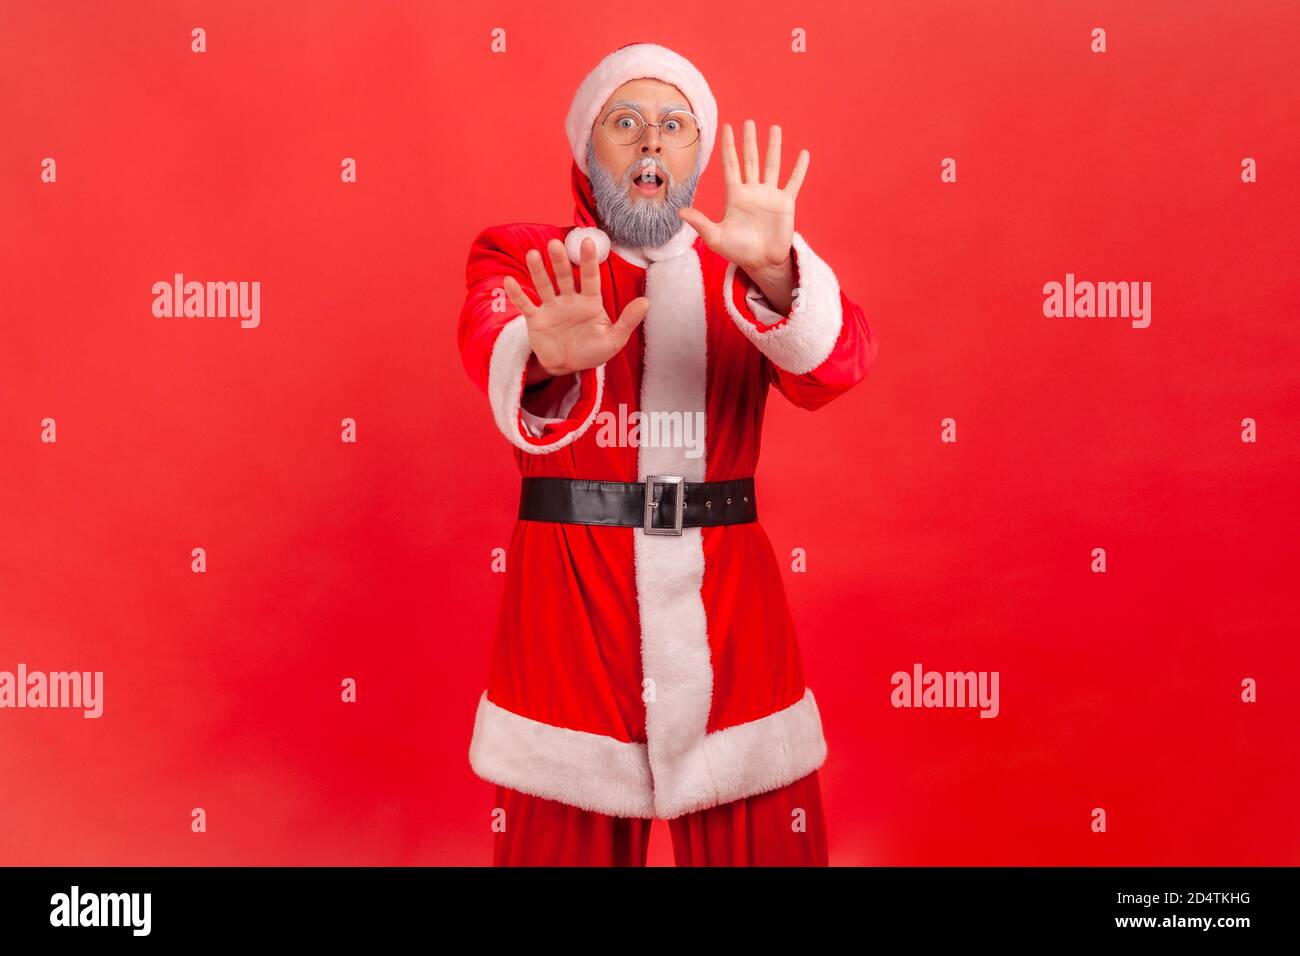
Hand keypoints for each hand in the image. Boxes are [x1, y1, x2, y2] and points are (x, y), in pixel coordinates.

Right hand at [502, 237, 649, 377]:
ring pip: (544, 285)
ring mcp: (552, 308)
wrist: (569, 367)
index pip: (590, 278)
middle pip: (564, 277)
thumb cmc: (593, 351)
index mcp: (590, 302)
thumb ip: (628, 321)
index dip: (588, 261)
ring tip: (533, 254)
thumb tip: (646, 302)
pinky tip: (509, 282)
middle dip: (560, 261)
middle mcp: (569, 300)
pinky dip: (517, 295)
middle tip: (556, 244)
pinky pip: (526, 305)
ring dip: (538, 271)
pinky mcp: (536, 320)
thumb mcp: (614, 340)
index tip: (588, 242)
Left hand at [677, 119, 808, 279]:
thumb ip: (700, 222)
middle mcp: (752, 191)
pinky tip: (804, 154)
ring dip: (773, 147)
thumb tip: (679, 211)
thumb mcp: (715, 237)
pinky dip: (799, 169)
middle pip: (750, 159)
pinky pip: (793, 182)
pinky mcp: (785, 203)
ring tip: (774, 128)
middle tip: (748, 122)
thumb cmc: (737, 251)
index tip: (727, 128)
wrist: (761, 262)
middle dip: (749, 141)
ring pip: (772, 165)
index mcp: (735, 195)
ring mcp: (770, 195)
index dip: (728, 146)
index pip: (731, 165)